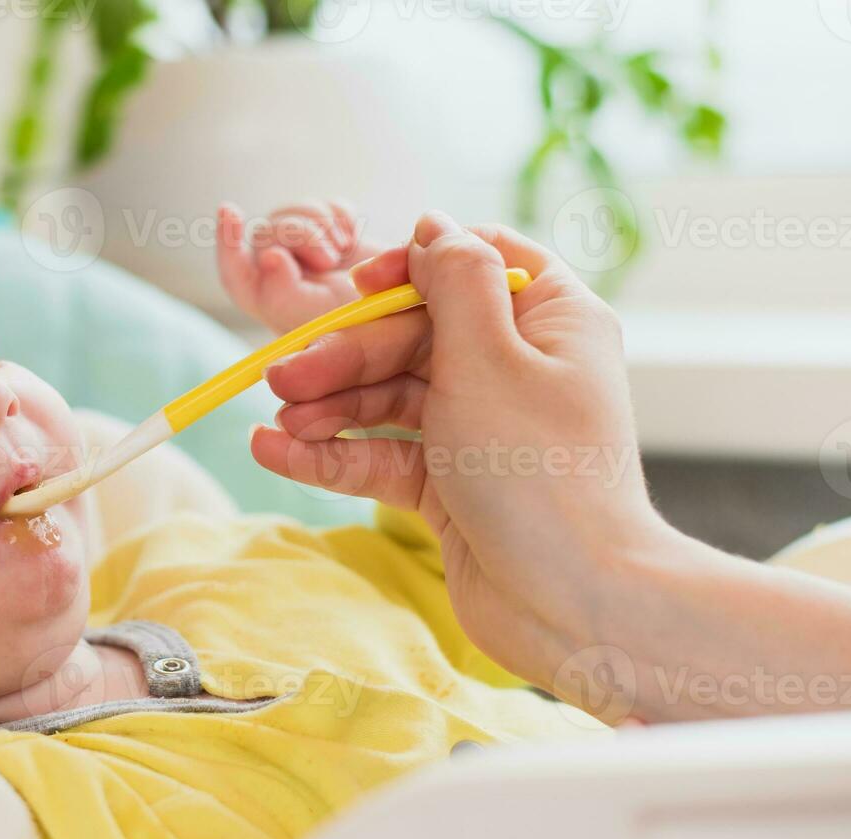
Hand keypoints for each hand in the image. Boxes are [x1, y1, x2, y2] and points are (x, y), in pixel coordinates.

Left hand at [216, 200, 380, 333]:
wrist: (413, 316)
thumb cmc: (369, 333)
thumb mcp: (319, 320)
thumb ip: (284, 296)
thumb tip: (269, 258)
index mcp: (273, 308)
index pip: (236, 275)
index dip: (227, 244)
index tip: (229, 212)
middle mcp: (285, 281)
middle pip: (267, 235)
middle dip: (299, 236)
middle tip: (330, 257)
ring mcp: (309, 256)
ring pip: (291, 215)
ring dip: (319, 224)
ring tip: (343, 250)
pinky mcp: (336, 238)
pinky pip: (324, 207)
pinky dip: (339, 216)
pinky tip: (352, 238)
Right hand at [250, 212, 677, 700]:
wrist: (574, 603)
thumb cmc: (540, 473)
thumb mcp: (490, 356)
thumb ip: (454, 281)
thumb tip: (434, 225)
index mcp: (549, 319)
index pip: (472, 263)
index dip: (409, 267)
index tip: (356, 288)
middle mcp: (518, 367)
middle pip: (414, 335)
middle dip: (345, 356)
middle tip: (280, 378)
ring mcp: (482, 429)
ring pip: (390, 399)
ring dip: (330, 409)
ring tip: (276, 424)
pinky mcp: (452, 485)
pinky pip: (384, 456)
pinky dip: (335, 456)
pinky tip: (277, 454)